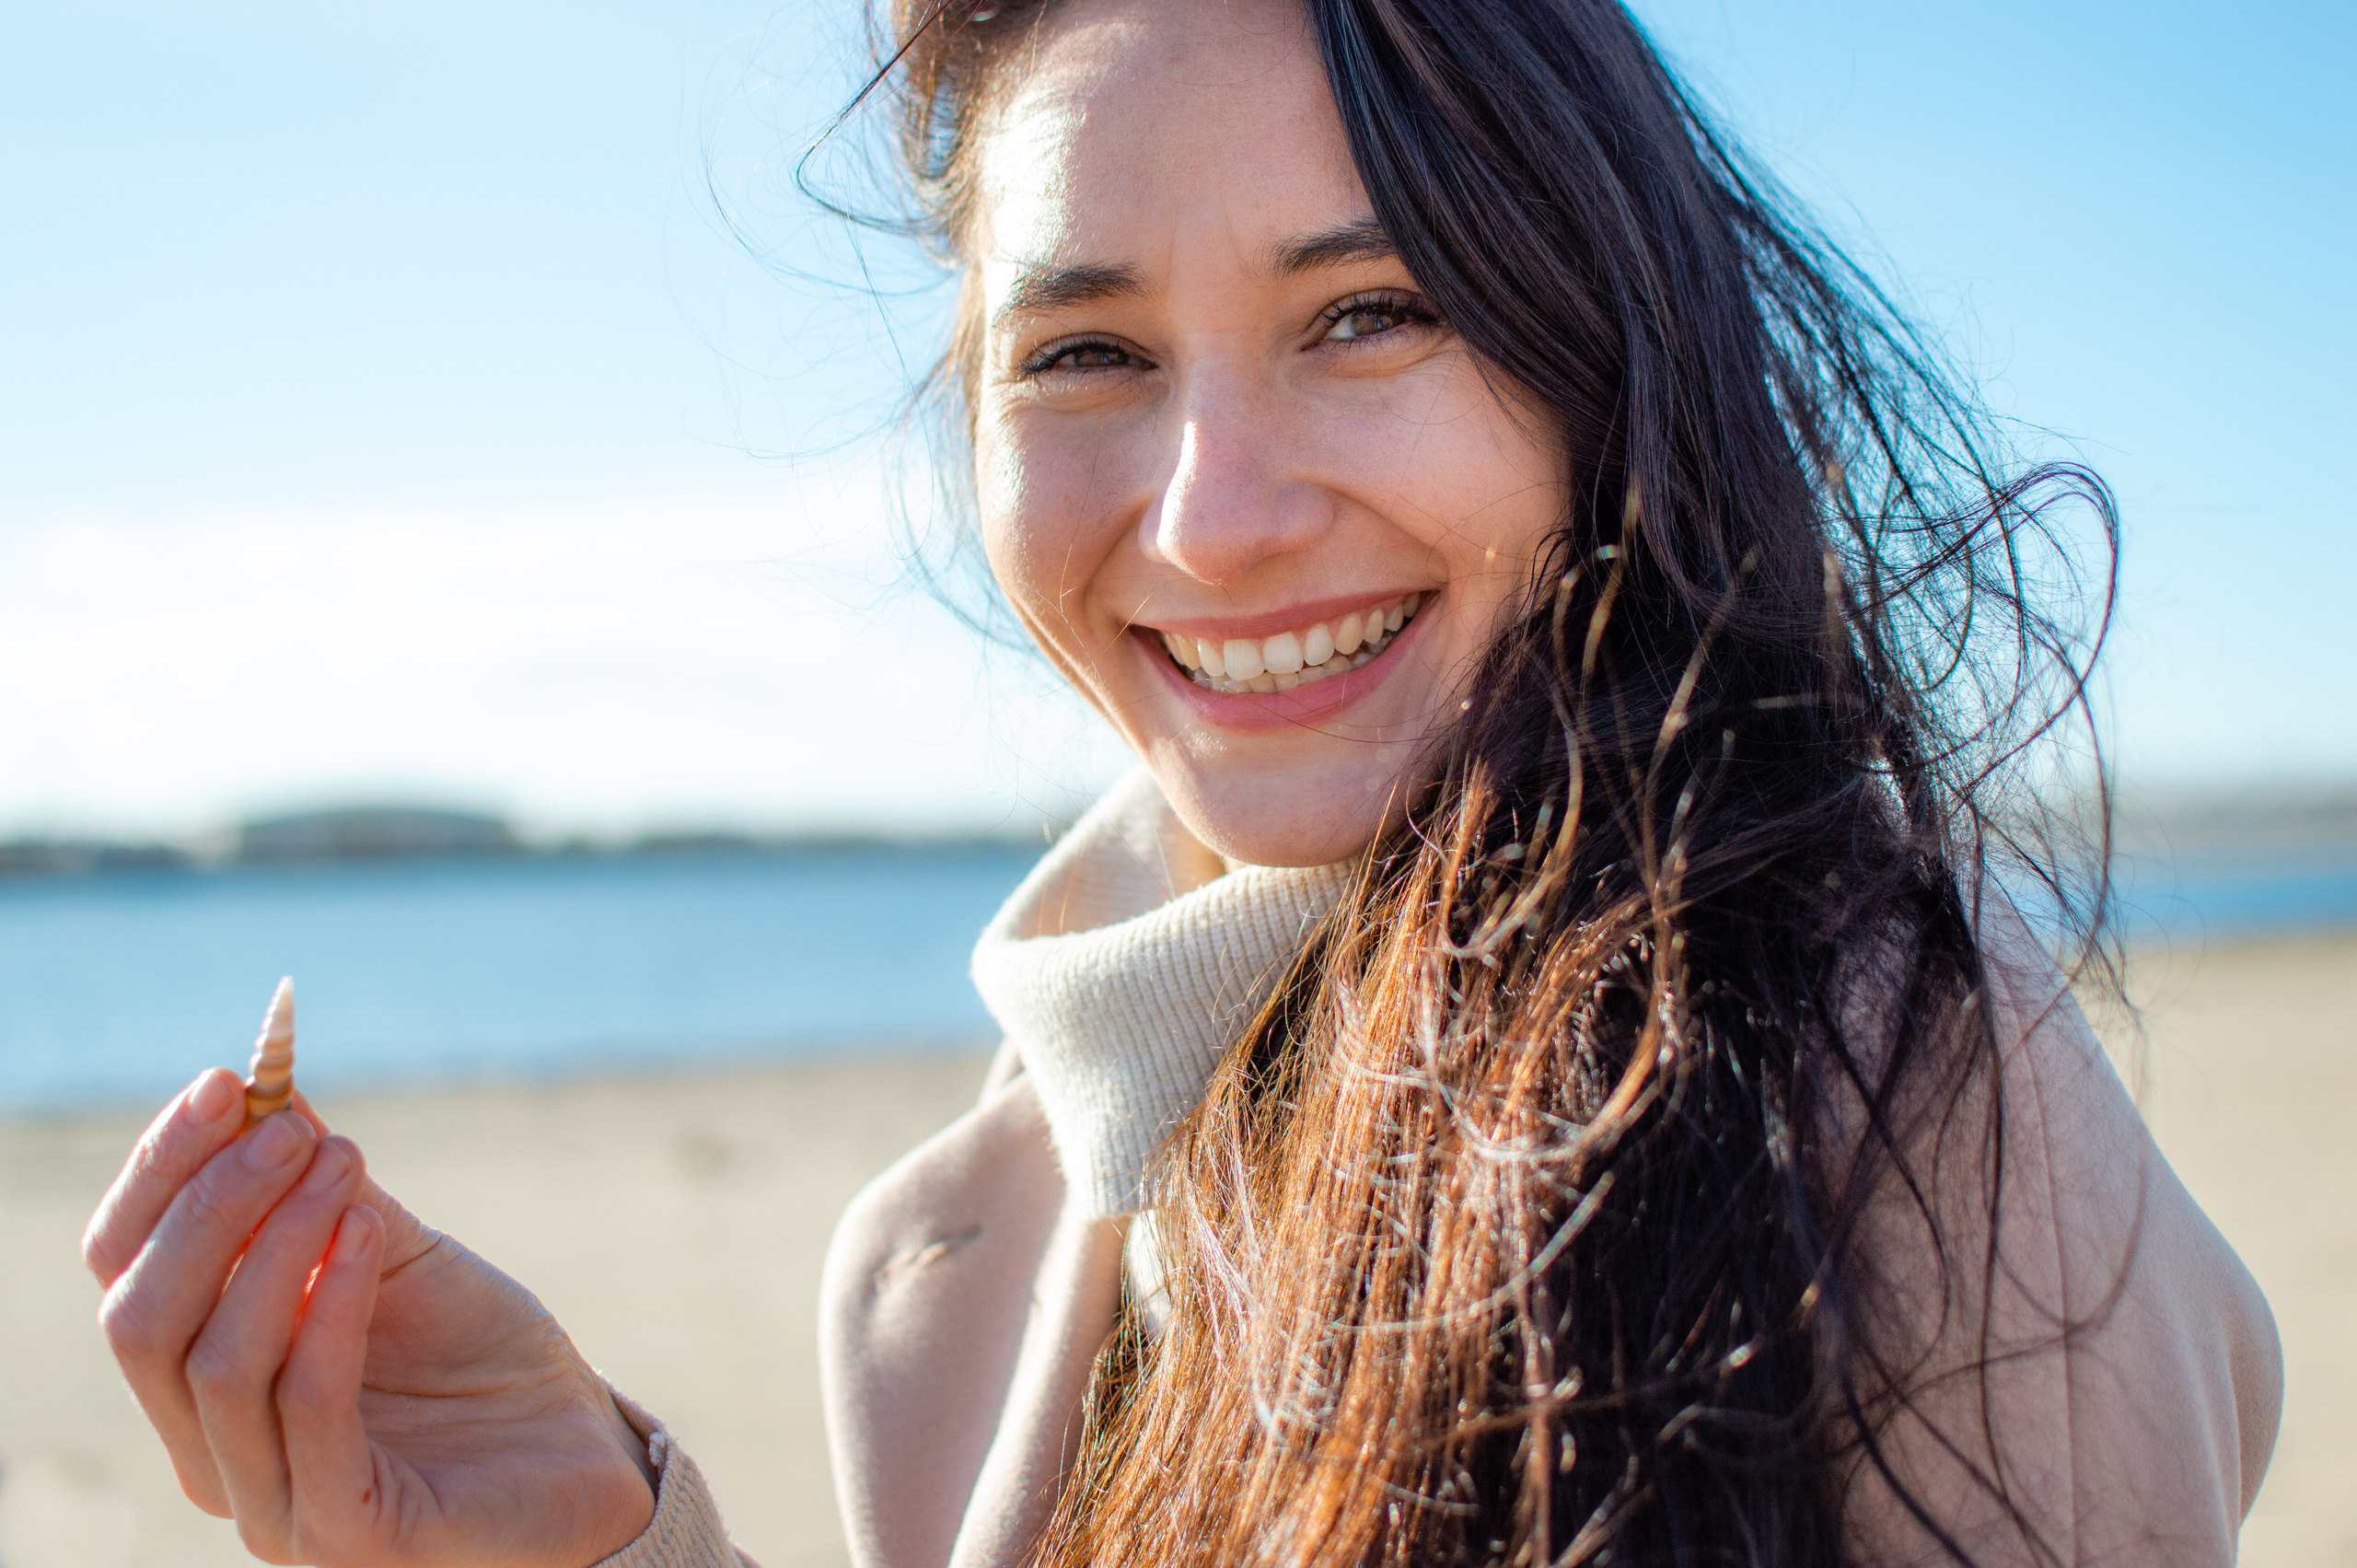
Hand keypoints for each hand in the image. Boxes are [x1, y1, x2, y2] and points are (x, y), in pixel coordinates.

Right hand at [84, 1069, 657, 1566]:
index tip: (224, 1083)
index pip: (124, 1273)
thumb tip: (270, 1089)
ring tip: (343, 1164)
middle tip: (288, 1128)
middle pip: (142, 1319)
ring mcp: (273, 1505)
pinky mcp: (348, 1534)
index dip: (162, 1173)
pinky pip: (308, 1405)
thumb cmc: (478, 1355)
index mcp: (200, 1381)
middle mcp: (211, 1453)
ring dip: (275, 1242)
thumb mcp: (392, 1252)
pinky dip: (330, 1306)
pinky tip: (367, 1232)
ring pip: (216, 1362)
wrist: (579, 1450)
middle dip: (211, 1205)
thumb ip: (325, 1191)